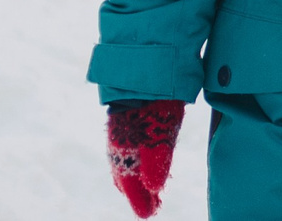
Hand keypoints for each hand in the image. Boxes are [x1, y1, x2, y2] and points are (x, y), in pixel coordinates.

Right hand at [105, 100, 183, 216]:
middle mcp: (120, 150)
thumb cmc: (154, 108)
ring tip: (149, 193)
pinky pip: (126, 155)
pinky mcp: (126, 128)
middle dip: (139, 194)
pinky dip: (133, 167)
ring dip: (136, 182)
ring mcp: (122, 138)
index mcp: (126, 157)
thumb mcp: (161, 137)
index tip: (149, 214)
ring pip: (126, 167)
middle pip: (127, 179)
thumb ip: (156, 163)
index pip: (131, 187)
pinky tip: (140, 168)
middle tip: (151, 207)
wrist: (144, 76)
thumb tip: (154, 189)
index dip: (140, 201)